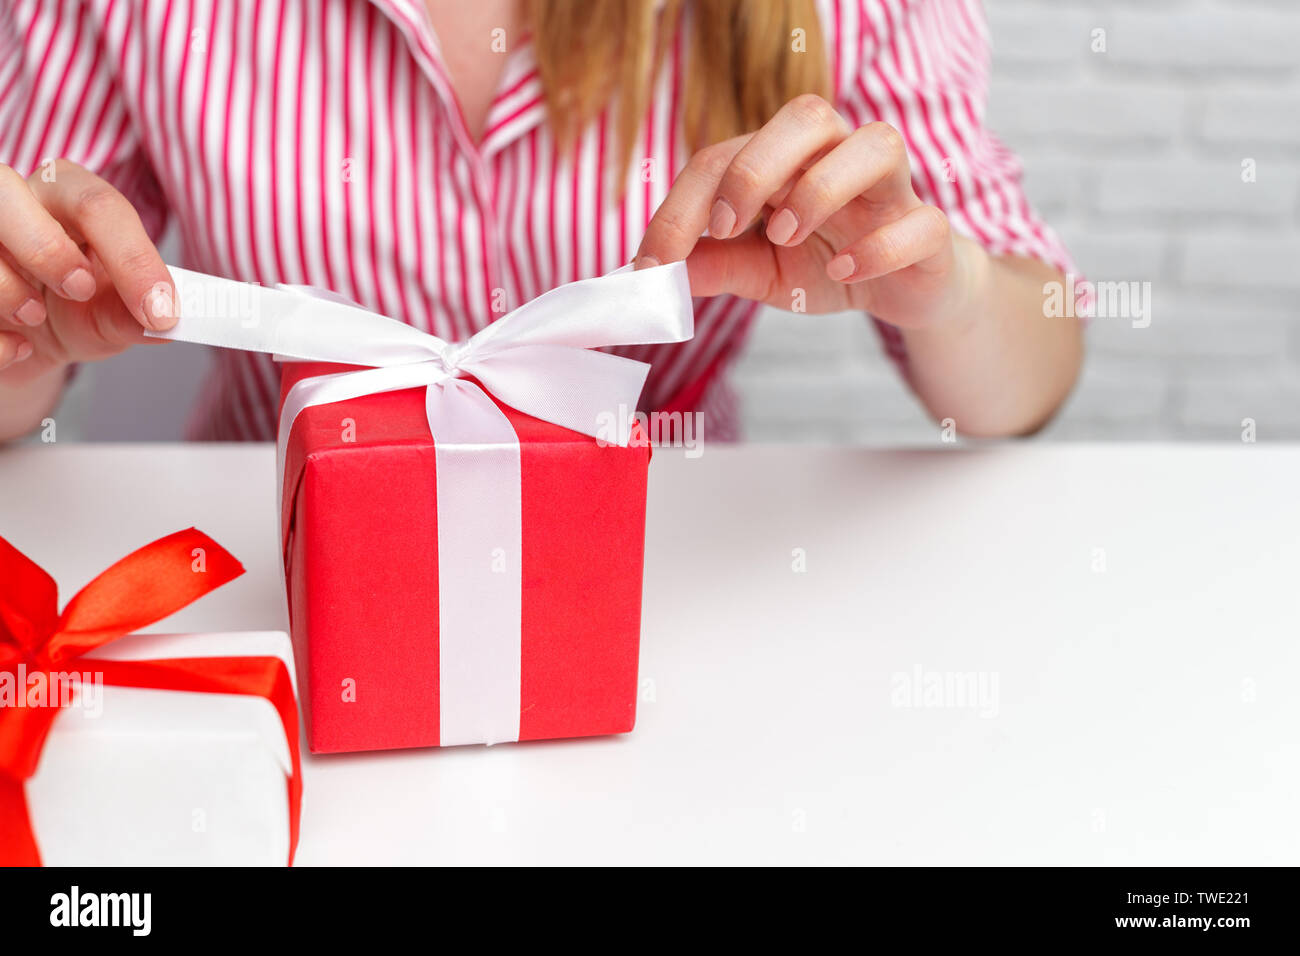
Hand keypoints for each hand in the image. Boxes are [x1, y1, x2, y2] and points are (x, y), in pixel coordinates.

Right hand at [0, 159, 174, 382]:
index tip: (160, 312)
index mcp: (65, 193)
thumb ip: (135, 317)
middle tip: (78, 290)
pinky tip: (16, 347)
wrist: (27, 342)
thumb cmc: (74, 310)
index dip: (132, 258)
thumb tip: (165, 323)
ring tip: (34, 318)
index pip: (97, 205)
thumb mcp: (111, 316)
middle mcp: (10, 198)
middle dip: (44, 247)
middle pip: (3, 188)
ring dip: (7, 291)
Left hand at [635, 94, 981, 328]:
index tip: (652, 262)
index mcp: (790, 160)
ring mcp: (892, 190)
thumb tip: (656, 272)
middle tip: (725, 226)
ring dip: (823, 187)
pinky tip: (844, 270)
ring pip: (876, 146)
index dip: (682, 207)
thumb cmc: (831, 264)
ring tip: (786, 236)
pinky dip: (881, 246)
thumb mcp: (761, 270)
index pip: (726, 157)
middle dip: (755, 167)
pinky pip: (922, 221)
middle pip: (806, 117)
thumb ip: (715, 265)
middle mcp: (841, 157)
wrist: (905, 291)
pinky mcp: (930, 232)